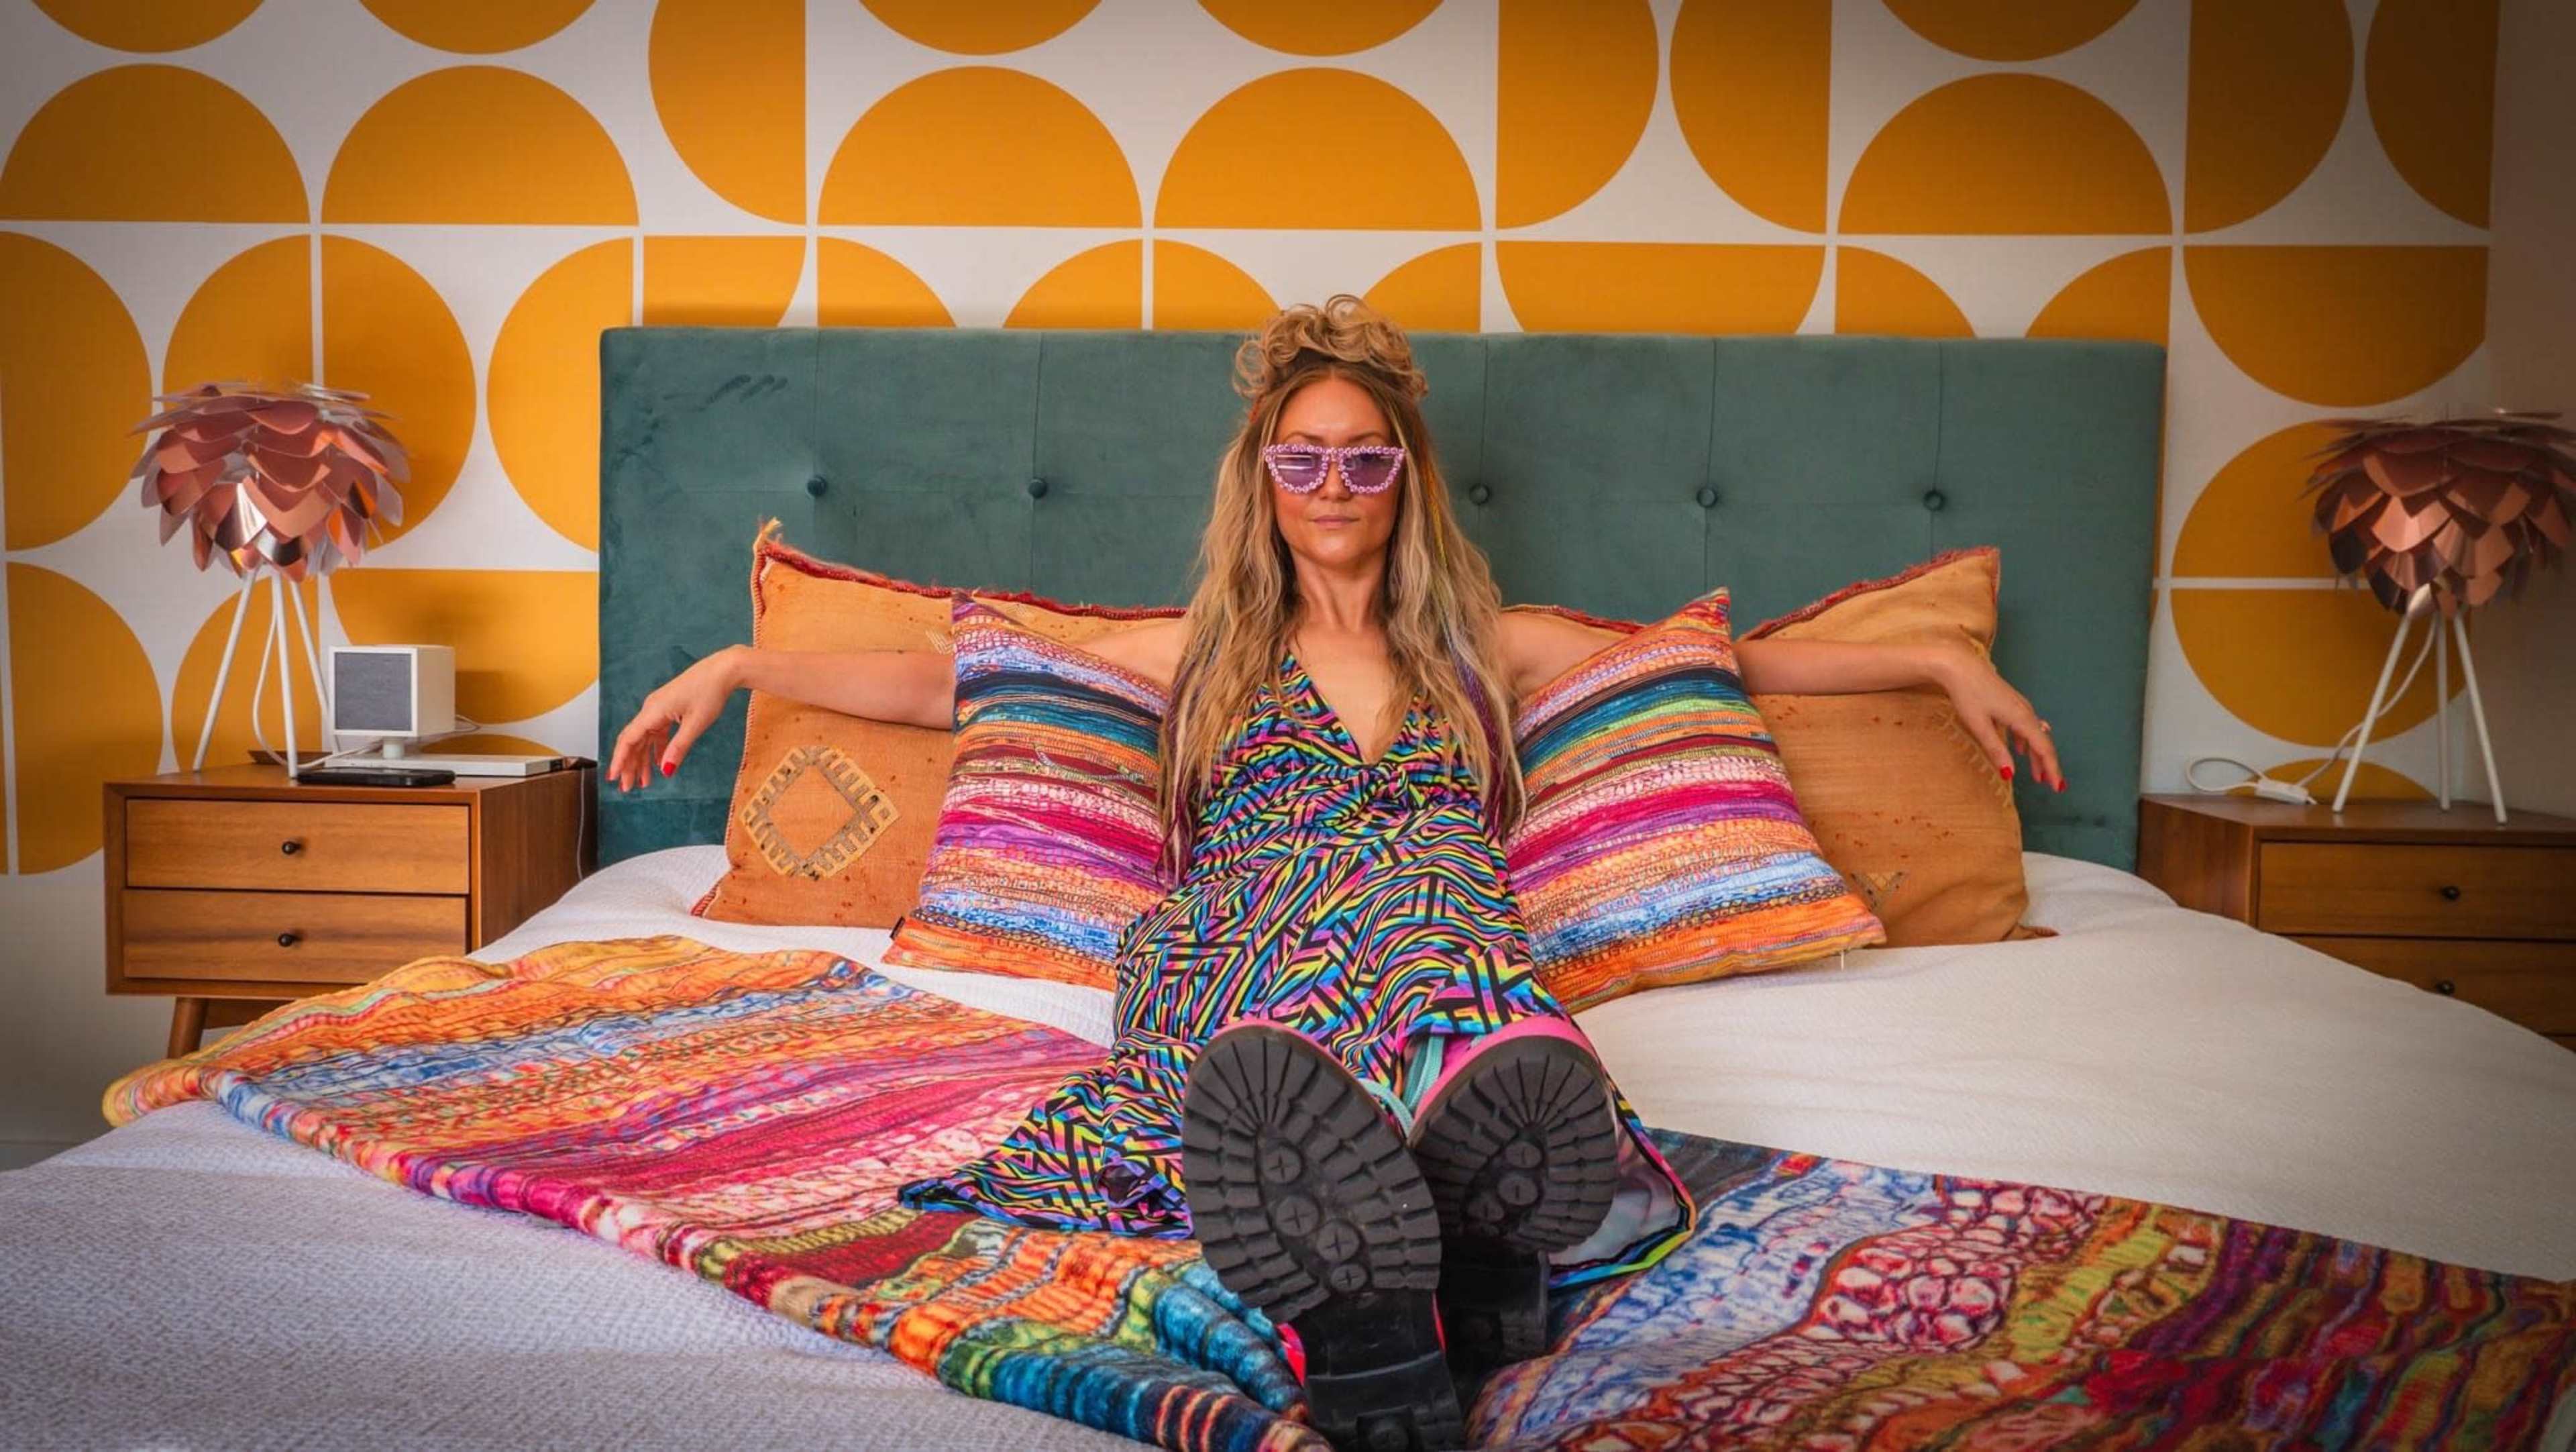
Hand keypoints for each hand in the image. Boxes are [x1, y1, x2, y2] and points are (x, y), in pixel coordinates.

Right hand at [607, 647, 741, 792]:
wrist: (723, 670)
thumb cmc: (710, 691)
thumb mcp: (695, 724)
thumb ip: (678, 748)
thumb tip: (666, 770)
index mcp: (653, 711)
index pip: (628, 739)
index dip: (619, 760)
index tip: (614, 777)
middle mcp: (651, 709)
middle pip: (634, 741)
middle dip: (630, 765)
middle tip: (628, 788)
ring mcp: (659, 708)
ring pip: (645, 738)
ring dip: (642, 759)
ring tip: (643, 781)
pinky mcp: (668, 708)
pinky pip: (656, 732)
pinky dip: (656, 749)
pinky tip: (659, 763)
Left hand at [1934, 645, 2064, 791]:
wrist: (1959, 665)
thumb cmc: (1968, 694)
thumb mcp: (1979, 726)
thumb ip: (1996, 750)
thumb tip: (2009, 775)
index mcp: (2022, 718)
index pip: (2044, 748)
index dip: (2052, 769)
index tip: (2057, 787)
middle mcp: (2026, 711)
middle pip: (2042, 742)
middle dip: (2047, 764)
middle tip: (2050, 785)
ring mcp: (2019, 704)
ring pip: (2034, 734)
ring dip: (2036, 755)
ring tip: (2036, 774)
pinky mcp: (2010, 701)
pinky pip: (2025, 725)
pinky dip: (2025, 741)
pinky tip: (2019, 749)